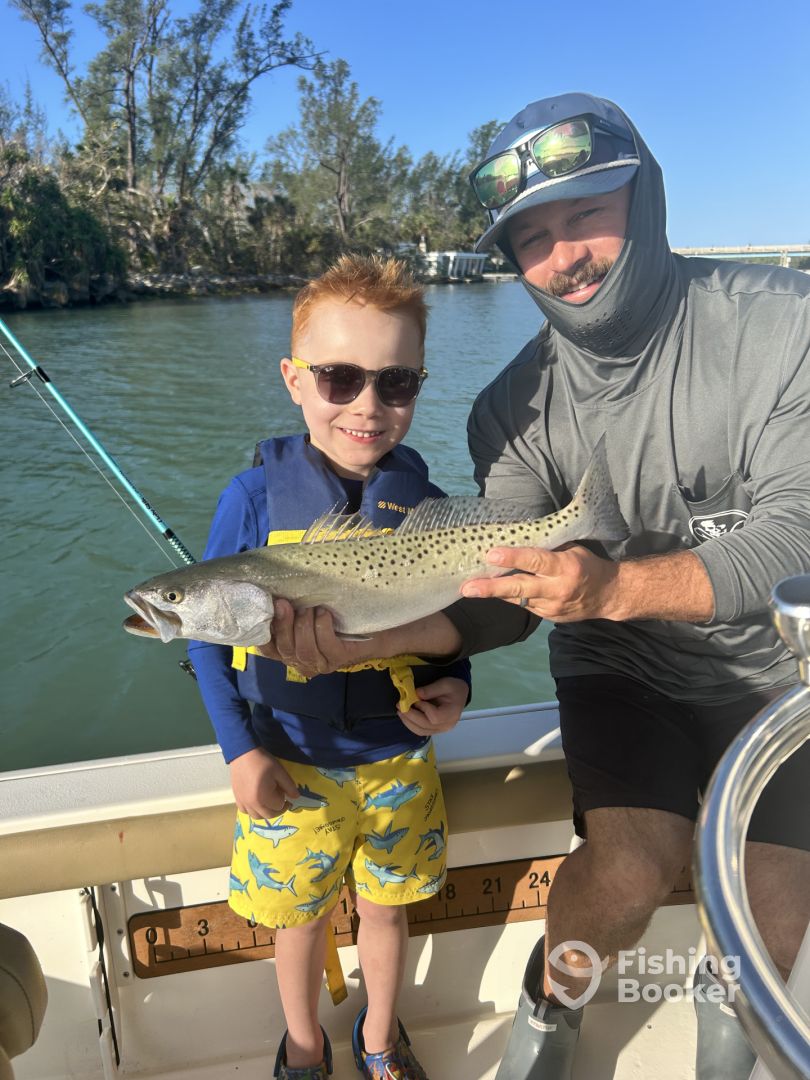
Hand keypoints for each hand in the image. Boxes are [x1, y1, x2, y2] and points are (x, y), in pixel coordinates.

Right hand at [229, 747, 298, 818]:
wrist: (243, 754)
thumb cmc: (263, 762)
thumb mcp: (280, 772)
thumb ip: (289, 786)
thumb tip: (296, 797)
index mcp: (263, 797)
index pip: (279, 806)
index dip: (284, 799)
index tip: (284, 790)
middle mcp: (252, 804)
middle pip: (268, 815)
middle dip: (277, 809)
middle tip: (281, 799)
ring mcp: (243, 802)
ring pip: (256, 816)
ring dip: (265, 812)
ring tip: (269, 801)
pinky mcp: (237, 798)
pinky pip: (245, 811)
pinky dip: (252, 810)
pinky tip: (256, 801)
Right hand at [255, 599, 385, 676]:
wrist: (373, 628)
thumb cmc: (335, 617)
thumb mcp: (307, 611)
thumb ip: (288, 608)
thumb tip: (269, 590)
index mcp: (289, 650)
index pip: (268, 649)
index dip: (263, 634)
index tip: (265, 611)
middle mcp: (302, 661)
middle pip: (284, 649)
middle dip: (283, 625)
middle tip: (284, 603)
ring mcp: (321, 663)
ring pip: (303, 650)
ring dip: (303, 626)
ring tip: (308, 607)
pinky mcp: (339, 658)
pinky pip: (325, 645)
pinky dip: (322, 627)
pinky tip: (324, 614)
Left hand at [398, 677, 468, 736]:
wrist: (460, 694)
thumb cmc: (454, 688)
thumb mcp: (445, 683)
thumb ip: (430, 689)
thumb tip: (415, 694)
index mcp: (451, 714)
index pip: (434, 717)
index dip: (423, 709)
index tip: (415, 699)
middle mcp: (446, 725)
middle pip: (425, 726)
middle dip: (410, 716)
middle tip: (399, 706)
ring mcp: (441, 730)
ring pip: (421, 731)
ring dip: (408, 722)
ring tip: (400, 711)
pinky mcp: (435, 729)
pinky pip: (421, 730)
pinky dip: (411, 724)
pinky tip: (406, 716)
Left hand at [460, 544, 620, 622]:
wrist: (609, 595)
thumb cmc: (587, 565)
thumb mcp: (573, 550)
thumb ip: (548, 548)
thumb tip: (516, 538)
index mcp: (565, 566)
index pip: (535, 561)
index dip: (513, 558)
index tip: (491, 554)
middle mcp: (558, 589)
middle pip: (520, 588)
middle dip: (491, 588)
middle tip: (468, 587)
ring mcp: (553, 607)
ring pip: (518, 599)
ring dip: (495, 593)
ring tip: (471, 589)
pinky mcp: (549, 618)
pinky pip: (525, 606)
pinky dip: (511, 598)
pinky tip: (495, 591)